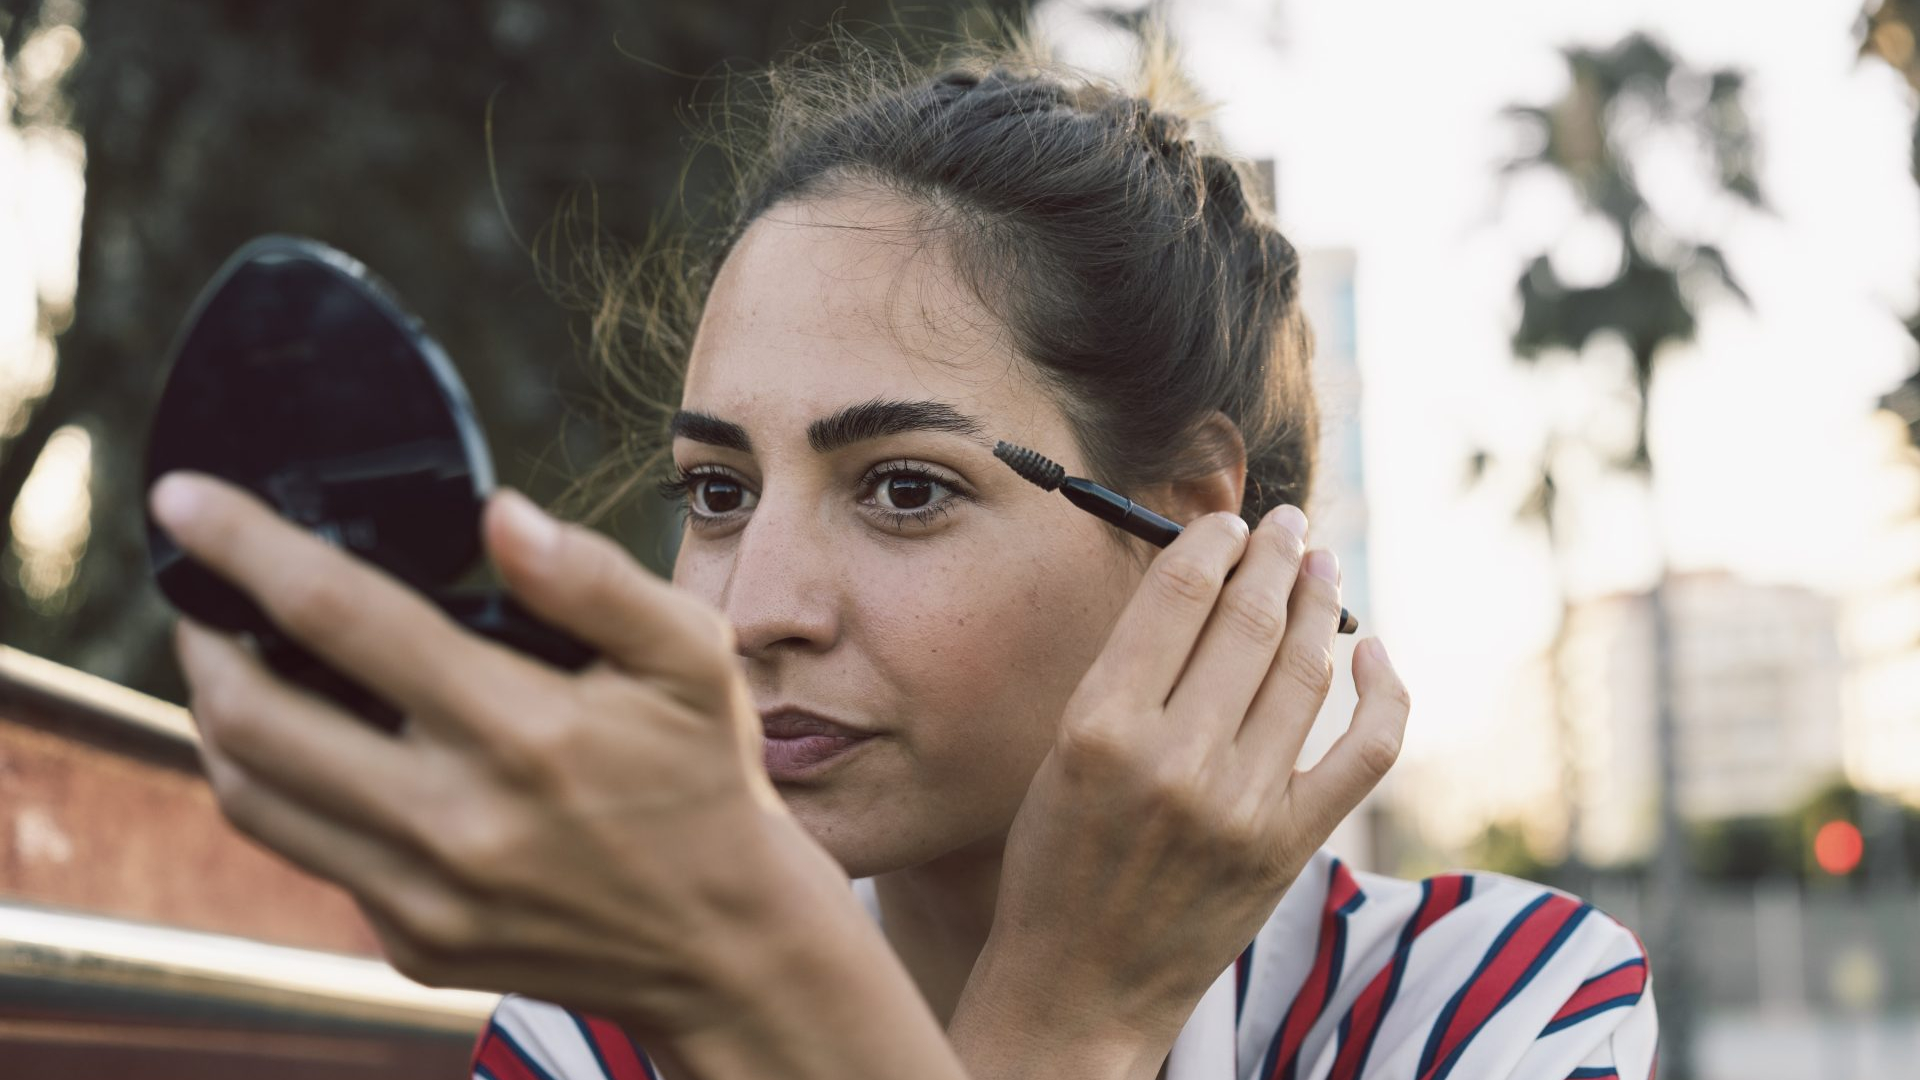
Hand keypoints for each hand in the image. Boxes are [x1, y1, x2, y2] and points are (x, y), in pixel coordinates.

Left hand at [147, 472, 863, 1047]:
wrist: (723, 941)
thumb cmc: (704, 782)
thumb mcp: (689, 656)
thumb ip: (593, 577)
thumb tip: (497, 515)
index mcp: (523, 731)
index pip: (341, 615)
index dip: (247, 545)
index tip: (185, 500)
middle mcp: (457, 821)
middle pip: (253, 716)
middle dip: (201, 637)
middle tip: (200, 595)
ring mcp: (425, 895)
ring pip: (251, 794)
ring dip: (216, 717)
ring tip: (231, 665)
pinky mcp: (412, 943)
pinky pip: (308, 853)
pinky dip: (285, 789)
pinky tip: (317, 750)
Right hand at [952, 506, 1409, 1077]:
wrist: (1079, 986)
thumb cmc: (1056, 863)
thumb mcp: (1061, 753)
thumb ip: (1126, 676)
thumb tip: (1202, 588)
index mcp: (1100, 726)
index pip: (1178, 596)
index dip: (1213, 543)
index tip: (1227, 521)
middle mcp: (1175, 760)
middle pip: (1249, 620)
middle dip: (1274, 556)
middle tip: (1286, 524)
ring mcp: (1241, 806)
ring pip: (1306, 670)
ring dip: (1320, 605)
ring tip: (1322, 568)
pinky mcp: (1289, 845)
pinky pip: (1365, 750)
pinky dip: (1382, 691)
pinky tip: (1373, 653)